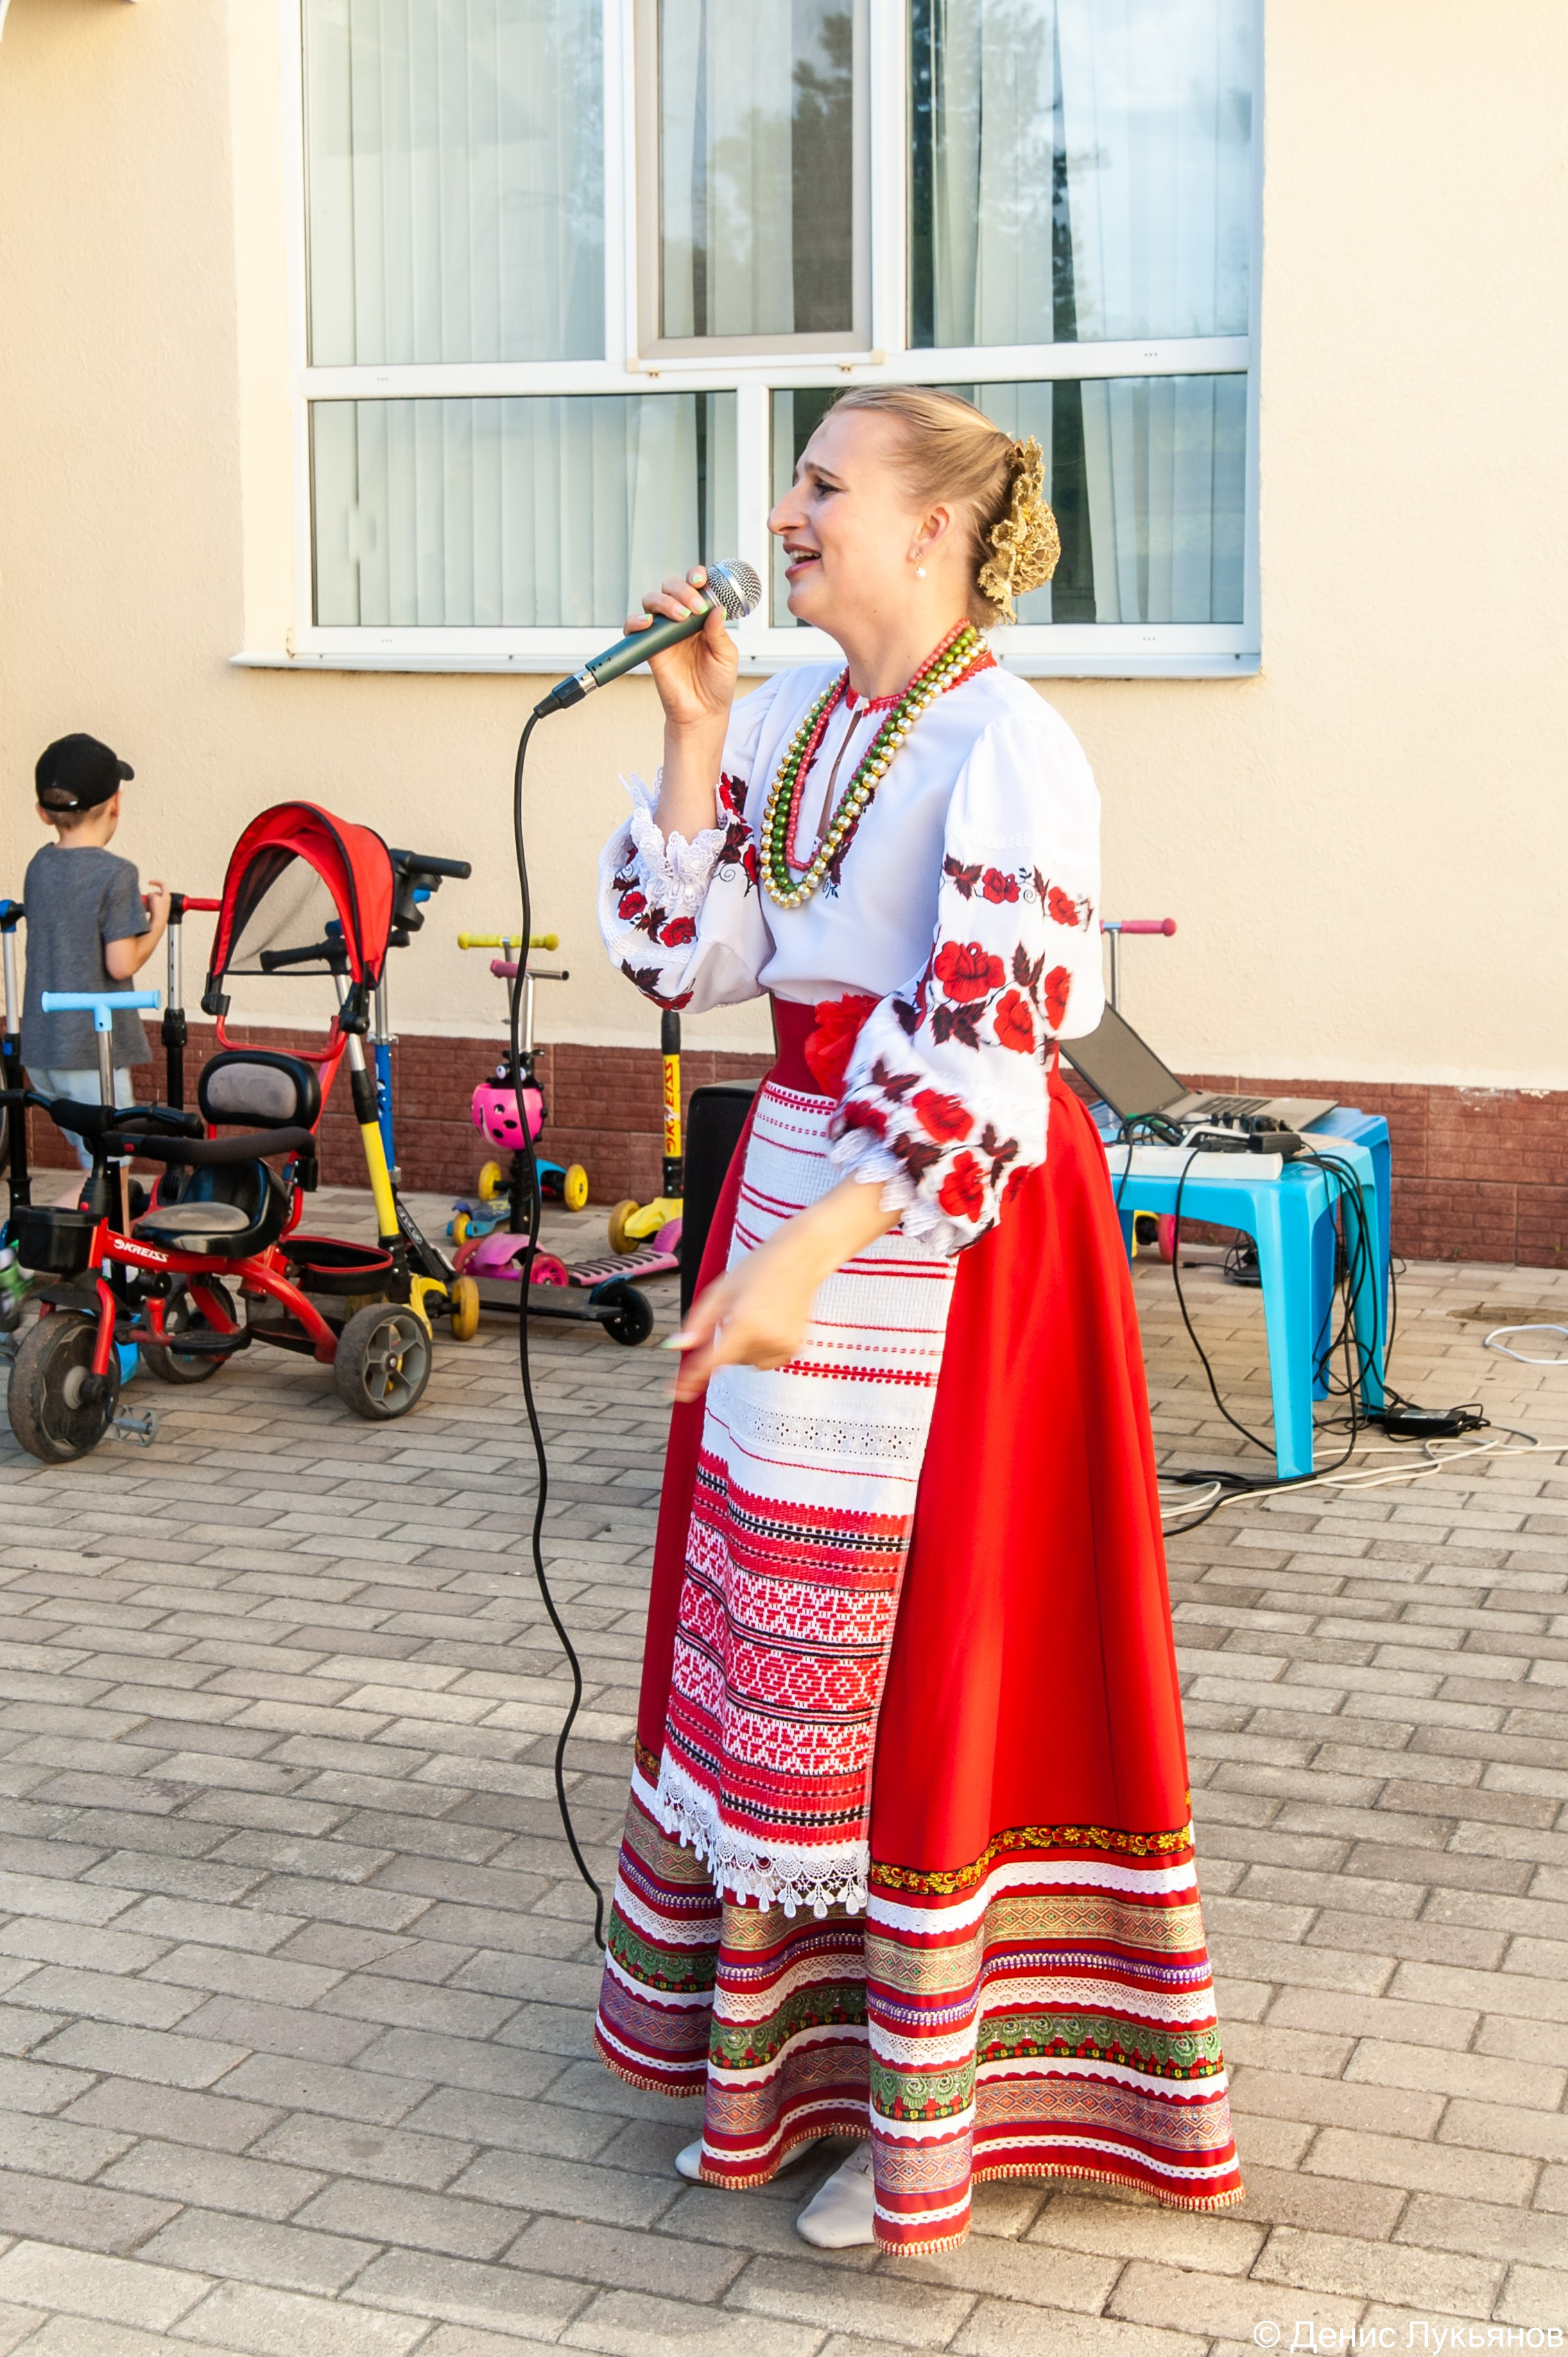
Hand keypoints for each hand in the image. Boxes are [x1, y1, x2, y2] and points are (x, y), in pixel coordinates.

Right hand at [143, 881, 170, 930]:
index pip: (163, 884)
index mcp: (167, 895)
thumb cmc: (158, 910)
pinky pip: (151, 906)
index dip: (156, 881)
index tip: (149, 883)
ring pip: (153, 900)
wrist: (158, 922)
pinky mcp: (158, 912)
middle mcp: (166, 901)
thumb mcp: (153, 897)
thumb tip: (150, 896)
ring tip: (146, 905)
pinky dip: (148, 906)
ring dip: (148, 901)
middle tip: (147, 899)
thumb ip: (151, 893)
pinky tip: (146, 909)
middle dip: (150, 895)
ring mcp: (162, 907)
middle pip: (156, 894)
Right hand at [629, 568, 738, 736]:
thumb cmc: (717, 684)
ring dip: (664, 602)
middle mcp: (680, 620)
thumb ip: (719, 632)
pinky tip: (648, 623)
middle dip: (682, 590)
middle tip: (694, 608)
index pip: (694, 587)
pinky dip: (636, 620)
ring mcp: (663, 632)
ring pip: (652, 601)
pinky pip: (634, 627)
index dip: (695, 576)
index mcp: (701, 617)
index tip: (701, 579)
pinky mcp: (649, 648)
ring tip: (679, 617)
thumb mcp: (726, 655)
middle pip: (670, 588)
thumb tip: (715, 609)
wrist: (703, 712)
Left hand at [667, 1175, 899, 1402]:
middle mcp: (766, 1338)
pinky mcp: (794, 1348)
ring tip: (755, 1316)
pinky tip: (767, 1325)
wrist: (800, 1259)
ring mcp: (783, 1345)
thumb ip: (698, 1322)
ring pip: (748, 1364)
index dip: (691, 1378)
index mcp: (744, 1322)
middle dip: (726, 1345)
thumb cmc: (759, 1269)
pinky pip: (765, 1362)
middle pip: (730, 1361)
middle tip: (737, 1314)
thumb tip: (679, 1347)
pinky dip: (759, 1350)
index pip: (713, 1361)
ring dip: (743, 1348)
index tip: (675, 1392)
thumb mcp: (720, 1290)